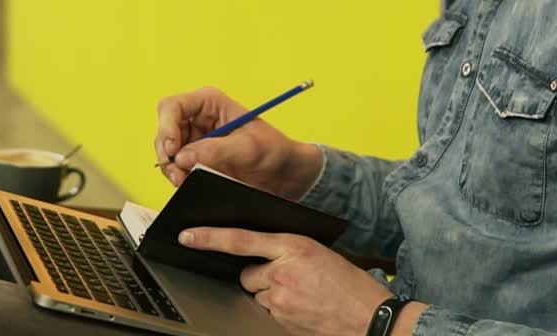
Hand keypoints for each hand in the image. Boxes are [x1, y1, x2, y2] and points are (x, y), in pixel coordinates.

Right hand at [154, 86, 322, 199]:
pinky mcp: (194, 159)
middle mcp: (197, 118)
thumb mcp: (248, 148)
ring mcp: (194, 139)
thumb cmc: (273, 151)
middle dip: (167, 153)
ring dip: (170, 168)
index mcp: (209, 103)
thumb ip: (216, 150)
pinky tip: (188, 182)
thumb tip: (183, 157)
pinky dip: (176, 176)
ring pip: (165, 151)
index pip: (173, 106)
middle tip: (178, 174)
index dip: (166, 127)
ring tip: (184, 180)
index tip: (173, 150)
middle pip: (164, 130)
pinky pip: (174, 167)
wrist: (284, 174)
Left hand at [179, 227, 393, 335]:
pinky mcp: (281, 321)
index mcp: (292, 246)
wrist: (368, 316)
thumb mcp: (319, 253)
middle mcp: (281, 271)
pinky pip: (267, 312)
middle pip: (246, 274)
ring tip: (300, 295)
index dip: (209, 238)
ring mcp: (280, 299)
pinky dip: (280, 310)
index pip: (240, 240)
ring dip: (270, 294)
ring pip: (257, 294)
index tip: (187, 235)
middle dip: (259, 276)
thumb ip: (288, 251)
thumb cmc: (349, 283)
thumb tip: (264, 255)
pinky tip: (302, 308)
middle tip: (286, 279)